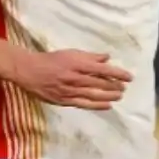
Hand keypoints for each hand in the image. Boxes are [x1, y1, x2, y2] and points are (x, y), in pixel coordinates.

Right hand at [7, 48, 132, 110]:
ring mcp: (70, 90)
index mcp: (77, 64)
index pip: (103, 69)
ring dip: (109, 96)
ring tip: (120, 96)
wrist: (29, 71)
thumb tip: (106, 57)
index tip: (129, 77)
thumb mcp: (70, 53)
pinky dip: (98, 105)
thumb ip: (89, 57)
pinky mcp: (65, 100)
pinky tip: (108, 105)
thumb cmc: (50, 60)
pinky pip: (84, 104)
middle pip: (100, 84)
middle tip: (124, 88)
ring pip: (94, 95)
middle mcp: (75, 78)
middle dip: (115, 86)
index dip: (118, 73)